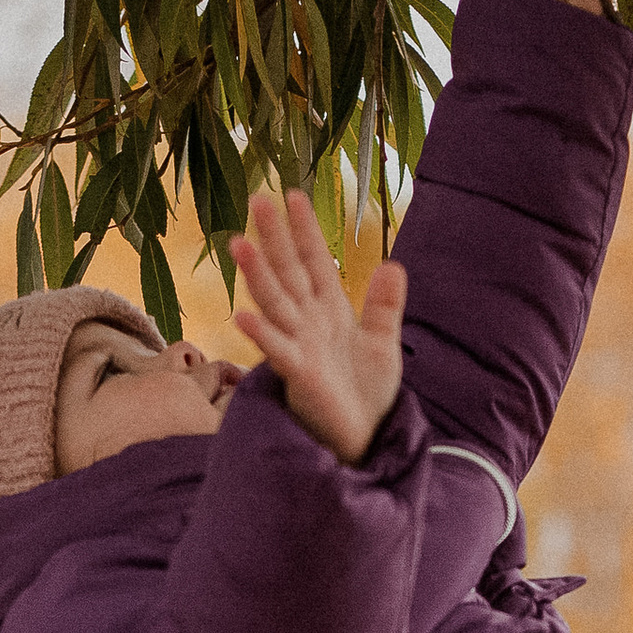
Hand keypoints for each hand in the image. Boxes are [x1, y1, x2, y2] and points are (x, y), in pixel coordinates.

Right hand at [230, 182, 405, 464]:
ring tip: (239, 244)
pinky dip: (260, 335)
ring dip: (257, 275)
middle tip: (258, 199)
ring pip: (274, 304)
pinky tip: (242, 316)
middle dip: (274, 238)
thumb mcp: (382, 342)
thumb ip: (384, 305)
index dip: (305, 230)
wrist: (364, 437)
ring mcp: (299, 347)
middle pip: (288, 273)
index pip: (313, 262)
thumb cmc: (366, 393)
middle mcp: (308, 323)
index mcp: (328, 311)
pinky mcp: (299, 376)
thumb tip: (393, 265)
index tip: (294, 195)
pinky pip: (277, 352)